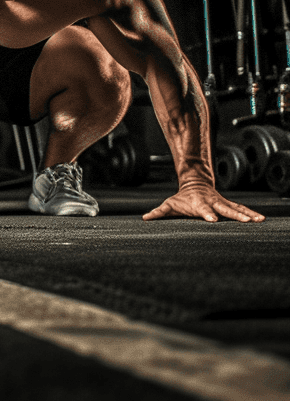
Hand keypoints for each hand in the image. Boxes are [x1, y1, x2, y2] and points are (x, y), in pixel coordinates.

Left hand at [142, 184, 264, 221]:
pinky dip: (250, 212)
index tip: (213, 220)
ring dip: (247, 213)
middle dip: (234, 215)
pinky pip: (241, 208)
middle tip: (245, 221)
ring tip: (259, 220)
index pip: (203, 210)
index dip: (207, 214)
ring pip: (236, 208)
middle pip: (224, 209)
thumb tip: (145, 218)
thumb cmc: (181, 198)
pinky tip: (260, 219)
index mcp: (198, 204)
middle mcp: (212, 202)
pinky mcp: (228, 204)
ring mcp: (221, 202)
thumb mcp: (169, 204)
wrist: (195, 184)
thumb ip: (158, 212)